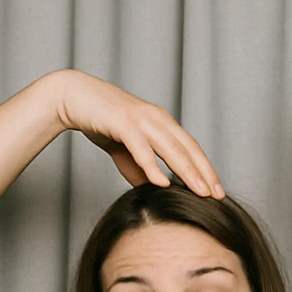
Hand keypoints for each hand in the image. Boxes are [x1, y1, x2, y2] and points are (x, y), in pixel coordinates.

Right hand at [55, 70, 223, 196]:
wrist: (73, 96)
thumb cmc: (102, 121)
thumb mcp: (127, 150)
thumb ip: (142, 170)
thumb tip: (156, 190)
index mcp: (162, 123)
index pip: (191, 149)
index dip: (206, 170)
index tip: (218, 190)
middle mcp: (157, 119)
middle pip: (188, 149)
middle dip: (205, 173)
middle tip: (218, 195)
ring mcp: (141, 119)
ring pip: (170, 148)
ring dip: (187, 171)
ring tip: (200, 191)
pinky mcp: (123, 122)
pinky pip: (141, 148)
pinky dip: (153, 165)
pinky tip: (162, 182)